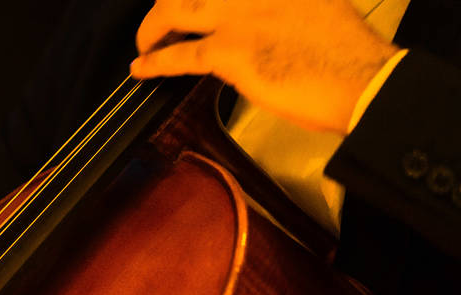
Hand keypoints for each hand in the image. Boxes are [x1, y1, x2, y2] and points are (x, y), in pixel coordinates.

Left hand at [131, 0, 397, 134]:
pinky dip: (154, 61)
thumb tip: (260, 17)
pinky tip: (141, 67)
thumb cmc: (345, 52)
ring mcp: (237, 13)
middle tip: (162, 21)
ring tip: (146, 42)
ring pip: (174, 10)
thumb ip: (281, 3)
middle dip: (167, 5)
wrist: (361, 79)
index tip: (184, 3)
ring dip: (153, 28)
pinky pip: (179, 54)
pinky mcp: (229, 50)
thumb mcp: (316, 4)